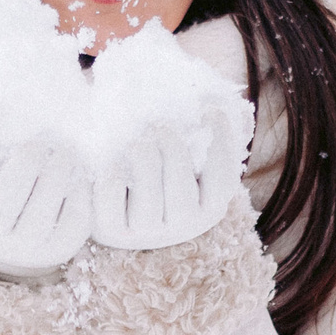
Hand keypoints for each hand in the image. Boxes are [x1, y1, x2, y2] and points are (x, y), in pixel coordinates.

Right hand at [0, 99, 93, 279]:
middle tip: (40, 138)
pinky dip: (79, 191)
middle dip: (27, 160)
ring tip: (67, 149)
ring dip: (58, 172)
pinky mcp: (60, 250)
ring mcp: (25, 248)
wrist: (10, 250)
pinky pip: (72, 217)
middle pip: (9, 194)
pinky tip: (80, 171)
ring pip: (44, 207)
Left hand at [92, 118, 243, 250]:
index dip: (220, 144)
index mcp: (207, 208)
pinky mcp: (110, 230)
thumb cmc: (161, 166)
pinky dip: (111, 172)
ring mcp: (144, 232)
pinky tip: (110, 155)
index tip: (210, 110)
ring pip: (147, 194)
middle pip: (181, 188)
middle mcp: (180, 227)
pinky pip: (111, 197)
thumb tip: (226, 102)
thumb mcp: (187, 155)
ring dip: (142, 158)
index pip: (222, 180)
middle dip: (172, 150)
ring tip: (137, 138)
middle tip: (160, 124)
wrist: (113, 200)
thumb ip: (208, 134)